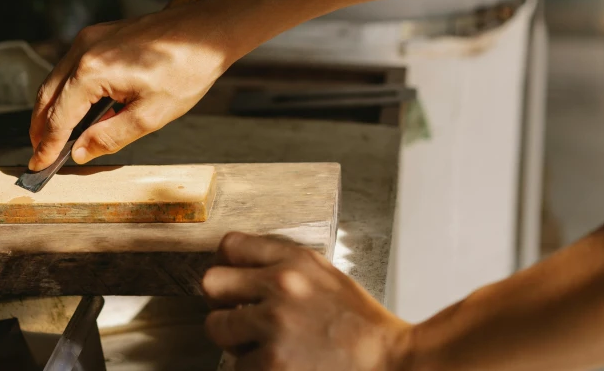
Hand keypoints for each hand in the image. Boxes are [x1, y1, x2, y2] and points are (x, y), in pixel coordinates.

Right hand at [27, 1, 235, 170]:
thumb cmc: (186, 70)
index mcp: (93, 72)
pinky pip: (70, 67)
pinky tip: (73, 109)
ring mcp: (89, 39)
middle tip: (40, 154)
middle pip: (47, 97)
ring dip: (50, 110)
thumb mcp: (151, 116)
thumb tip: (79, 152)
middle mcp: (83, 50)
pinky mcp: (98, 35)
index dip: (47, 146)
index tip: (38, 166)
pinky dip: (65, 91)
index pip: (58, 118)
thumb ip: (109, 137)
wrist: (206, 30)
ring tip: (51, 137)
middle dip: (40, 129)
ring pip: (55, 80)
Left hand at [203, 232, 412, 370]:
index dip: (228, 266)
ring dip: (237, 341)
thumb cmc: (359, 325)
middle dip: (222, 303)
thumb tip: (238, 267)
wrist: (392, 361)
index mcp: (296, 261)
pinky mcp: (273, 364)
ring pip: (217, 328)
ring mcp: (275, 326)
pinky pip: (237, 365)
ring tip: (266, 346)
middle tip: (240, 318)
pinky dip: (254, 369)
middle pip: (211, 283)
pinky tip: (280, 366)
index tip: (234, 282)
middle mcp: (282, 286)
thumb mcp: (325, 275)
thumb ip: (283, 266)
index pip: (230, 245)